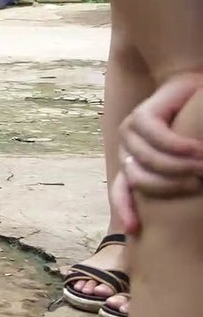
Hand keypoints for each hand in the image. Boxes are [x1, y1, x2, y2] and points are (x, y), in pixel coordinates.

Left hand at [111, 72, 202, 232]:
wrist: (191, 87)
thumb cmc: (194, 126)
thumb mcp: (187, 158)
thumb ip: (181, 176)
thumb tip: (188, 198)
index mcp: (132, 164)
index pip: (121, 191)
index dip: (125, 209)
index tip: (135, 229)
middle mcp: (126, 149)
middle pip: (139, 179)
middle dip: (170, 186)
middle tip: (201, 184)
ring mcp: (129, 131)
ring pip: (150, 159)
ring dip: (180, 166)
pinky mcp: (141, 115)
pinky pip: (159, 137)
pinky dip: (180, 146)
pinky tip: (198, 149)